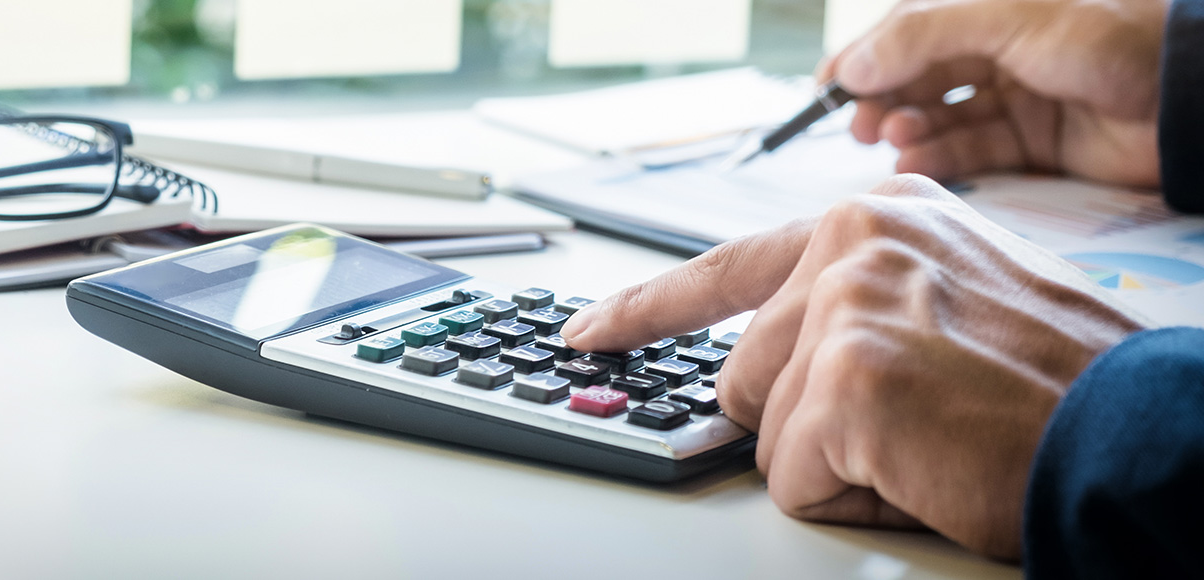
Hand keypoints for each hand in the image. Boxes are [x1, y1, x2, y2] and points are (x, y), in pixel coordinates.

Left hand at [557, 175, 1143, 558]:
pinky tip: (923, 468)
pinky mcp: (844, 382)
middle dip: (806, 422)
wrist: (1133, 440)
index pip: (728, 267)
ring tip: (930, 440)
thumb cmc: (1055, 388)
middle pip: (744, 373)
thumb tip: (765, 362)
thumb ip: (854, 305)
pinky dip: (852, 499)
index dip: (648, 310)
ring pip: (764, 432)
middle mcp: (854, 242)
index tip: (591, 331)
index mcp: (877, 218)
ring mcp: (844, 306)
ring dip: (836, 463)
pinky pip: (790, 480)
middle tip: (911, 423)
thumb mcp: (950, 301)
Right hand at [826, 0, 1168, 186]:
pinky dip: (939, 157)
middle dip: (884, 99)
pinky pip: (971, 151)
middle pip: (920, 76)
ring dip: (909, 129)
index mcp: (991, 9)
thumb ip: (923, 37)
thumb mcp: (1007, 19)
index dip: (866, 57)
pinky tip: (916, 161)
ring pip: (941, 116)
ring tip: (894, 139)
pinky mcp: (1033, 143)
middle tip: (861, 123)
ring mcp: (1016, 96)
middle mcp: (1001, 49)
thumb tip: (851, 65)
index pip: (909, 29)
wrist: (1187, 97)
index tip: (828, 87)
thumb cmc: (1111, 37)